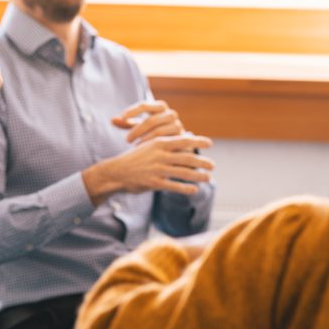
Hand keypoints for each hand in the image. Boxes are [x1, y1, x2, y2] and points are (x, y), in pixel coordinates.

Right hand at [82, 134, 213, 205]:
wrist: (115, 172)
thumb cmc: (134, 159)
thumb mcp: (149, 146)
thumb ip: (166, 144)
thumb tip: (186, 138)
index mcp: (158, 143)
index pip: (183, 141)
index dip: (197, 141)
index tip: (209, 143)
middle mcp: (159, 155)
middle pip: (186, 158)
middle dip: (201, 162)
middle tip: (213, 165)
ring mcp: (157, 169)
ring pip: (183, 173)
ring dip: (198, 176)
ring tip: (208, 178)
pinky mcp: (154, 183)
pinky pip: (173, 186)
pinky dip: (185, 188)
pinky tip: (194, 190)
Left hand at [112, 100, 185, 143]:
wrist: (175, 143)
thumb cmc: (152, 131)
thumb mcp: (139, 126)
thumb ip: (127, 123)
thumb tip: (112, 120)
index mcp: (159, 107)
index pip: (144, 105)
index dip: (132, 111)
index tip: (122, 118)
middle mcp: (170, 114)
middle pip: (151, 120)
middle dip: (137, 130)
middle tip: (127, 140)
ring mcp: (178, 125)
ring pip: (159, 131)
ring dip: (144, 139)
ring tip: (135, 146)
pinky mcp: (182, 138)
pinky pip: (166, 141)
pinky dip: (153, 146)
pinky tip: (145, 151)